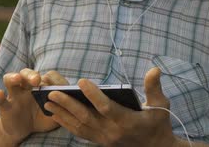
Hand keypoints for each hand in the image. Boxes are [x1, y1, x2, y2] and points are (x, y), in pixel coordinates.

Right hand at [0, 68, 68, 143]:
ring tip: (17, 79)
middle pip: (26, 73)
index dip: (52, 79)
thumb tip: (71, 101)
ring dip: (13, 77)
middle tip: (37, 80)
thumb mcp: (56, 113)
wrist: (25, 131)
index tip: (59, 87)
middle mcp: (26, 87)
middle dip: (31, 74)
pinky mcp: (6, 107)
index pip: (46, 76)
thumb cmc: (42, 118)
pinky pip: (1, 100)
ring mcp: (15, 96)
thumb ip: (63, 107)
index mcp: (40, 86)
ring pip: (10, 80)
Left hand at [44, 67, 177, 145]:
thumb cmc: (158, 122)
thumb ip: (154, 87)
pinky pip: (80, 133)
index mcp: (127, 121)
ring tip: (47, 102)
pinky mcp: (100, 141)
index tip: (81, 81)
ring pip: (79, 126)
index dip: (94, 95)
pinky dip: (66, 124)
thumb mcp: (161, 104)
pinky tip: (55, 114)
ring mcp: (105, 139)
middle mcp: (113, 132)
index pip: (107, 108)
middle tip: (53, 92)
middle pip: (87, 117)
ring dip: (62, 114)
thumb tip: (154, 69)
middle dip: (68, 104)